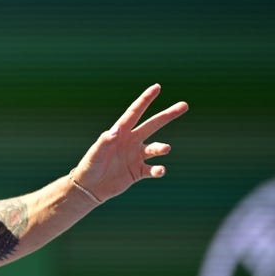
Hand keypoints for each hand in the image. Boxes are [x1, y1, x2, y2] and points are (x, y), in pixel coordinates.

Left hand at [72, 84, 187, 201]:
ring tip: (165, 148)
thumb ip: (105, 141)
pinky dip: (158, 170)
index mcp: (120, 132)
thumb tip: (114, 130)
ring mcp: (136, 156)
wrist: (90, 188)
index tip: (157, 87)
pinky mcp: (138, 171)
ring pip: (155, 148)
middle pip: (153, 124)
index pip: (135, 112)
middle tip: (184, 105)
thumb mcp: (95, 153)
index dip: (145, 99)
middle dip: (168, 115)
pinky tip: (160, 170)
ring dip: (161, 147)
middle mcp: (131, 141)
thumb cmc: (90, 166)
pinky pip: (153, 169)